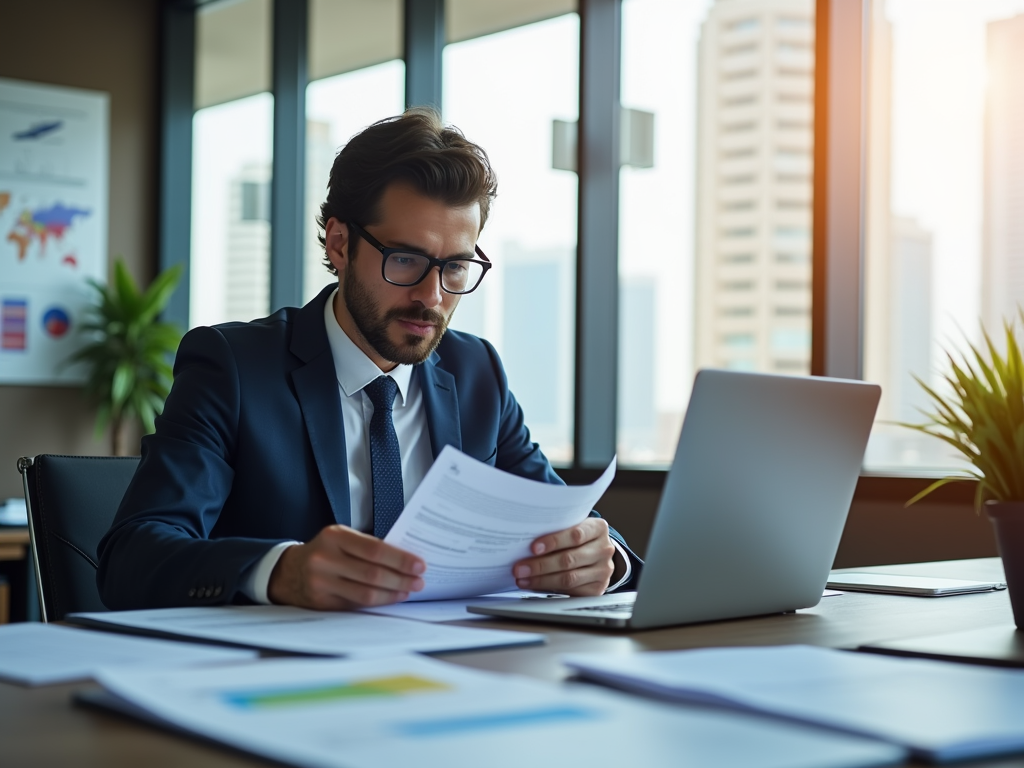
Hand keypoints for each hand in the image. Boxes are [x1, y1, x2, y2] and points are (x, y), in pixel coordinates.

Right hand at [267, 525, 425, 609]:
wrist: (288, 571)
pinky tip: (390, 598)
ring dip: (392, 594)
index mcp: (335, 536)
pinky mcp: (321, 602)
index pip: (375, 549)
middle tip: (419, 581)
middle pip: (372, 574)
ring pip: (365, 594)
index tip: (419, 565)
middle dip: (401, 579)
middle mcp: (325, 558)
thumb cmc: (325, 551)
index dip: (400, 559)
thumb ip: (368, 546)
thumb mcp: (341, 538)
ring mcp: (321, 582)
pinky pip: (355, 605)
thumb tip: (405, 560)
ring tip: (408, 591)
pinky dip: (377, 602)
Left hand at [512, 518, 616, 596]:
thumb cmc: (578, 538)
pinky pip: (571, 591)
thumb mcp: (572, 527)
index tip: (533, 547)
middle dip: (541, 565)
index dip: (554, 541)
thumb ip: (557, 530)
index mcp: (598, 528)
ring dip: (541, 579)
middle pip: (569, 559)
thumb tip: (524, 542)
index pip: (576, 534)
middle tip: (520, 567)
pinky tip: (535, 584)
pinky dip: (549, 588)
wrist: (597, 553)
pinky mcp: (598, 588)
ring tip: (523, 578)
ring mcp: (603, 570)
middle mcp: (604, 549)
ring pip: (569, 578)